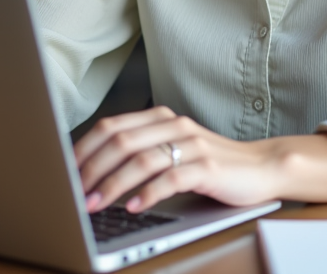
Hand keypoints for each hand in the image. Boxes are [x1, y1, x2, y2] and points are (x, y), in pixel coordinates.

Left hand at [74, 106, 280, 213]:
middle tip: (75, 192)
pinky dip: (149, 193)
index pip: (111, 126)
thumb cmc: (211, 164)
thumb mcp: (173, 151)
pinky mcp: (208, 167)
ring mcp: (193, 145)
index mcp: (161, 118)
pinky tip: (135, 207)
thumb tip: (94, 172)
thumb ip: (141, 153)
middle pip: (122, 141)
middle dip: (93, 168)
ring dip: (114, 184)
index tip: (65, 171)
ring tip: (97, 203)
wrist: (261, 167)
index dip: (85, 148)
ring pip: (143, 160)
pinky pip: (172, 178)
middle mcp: (174, 126)